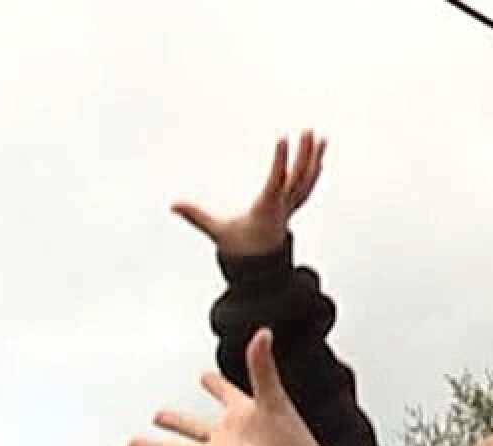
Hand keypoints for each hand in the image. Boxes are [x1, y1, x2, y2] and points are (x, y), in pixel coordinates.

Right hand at [130, 329, 339, 445]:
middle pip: (193, 426)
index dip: (216, 384)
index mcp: (243, 413)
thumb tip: (263, 331)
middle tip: (158, 414)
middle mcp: (228, 437)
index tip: (204, 375)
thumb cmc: (297, 444)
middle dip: (175, 421)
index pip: (226, 393)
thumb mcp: (274, 400)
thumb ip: (262, 367)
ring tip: (132, 442)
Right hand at [173, 131, 325, 257]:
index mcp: (266, 208)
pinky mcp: (294, 204)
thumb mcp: (216, 230)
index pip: (276, 182)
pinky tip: (320, 151)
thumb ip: (196, 216)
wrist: (260, 266)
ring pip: (307, 180)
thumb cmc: (238, 245)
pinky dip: (314, 168)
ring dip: (313, 157)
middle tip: (307, 131)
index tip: (283, 138)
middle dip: (303, 155)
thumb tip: (173, 205)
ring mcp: (292, 205)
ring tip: (319, 135)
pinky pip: (308, 184)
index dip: (280, 161)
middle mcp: (284, 206)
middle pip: (298, 178)